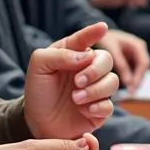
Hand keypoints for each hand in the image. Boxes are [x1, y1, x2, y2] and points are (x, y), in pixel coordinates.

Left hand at [25, 22, 117, 138]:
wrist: (37, 122)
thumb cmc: (38, 91)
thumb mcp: (39, 66)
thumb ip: (59, 55)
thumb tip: (86, 56)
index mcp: (73, 54)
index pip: (85, 39)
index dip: (94, 32)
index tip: (102, 27)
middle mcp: (88, 69)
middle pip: (106, 59)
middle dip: (95, 70)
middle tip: (78, 82)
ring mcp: (96, 89)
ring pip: (112, 82)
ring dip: (95, 90)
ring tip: (75, 99)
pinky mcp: (99, 109)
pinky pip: (110, 105)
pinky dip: (98, 107)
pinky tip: (84, 110)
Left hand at [99, 28, 149, 92]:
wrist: (96, 33)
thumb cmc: (105, 39)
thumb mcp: (112, 50)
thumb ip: (121, 64)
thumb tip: (128, 82)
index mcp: (138, 45)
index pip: (144, 63)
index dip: (139, 77)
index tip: (133, 88)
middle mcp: (140, 50)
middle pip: (143, 69)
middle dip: (138, 80)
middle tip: (131, 93)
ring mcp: (136, 56)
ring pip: (138, 71)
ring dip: (134, 81)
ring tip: (127, 92)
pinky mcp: (130, 60)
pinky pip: (132, 72)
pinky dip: (128, 79)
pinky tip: (122, 86)